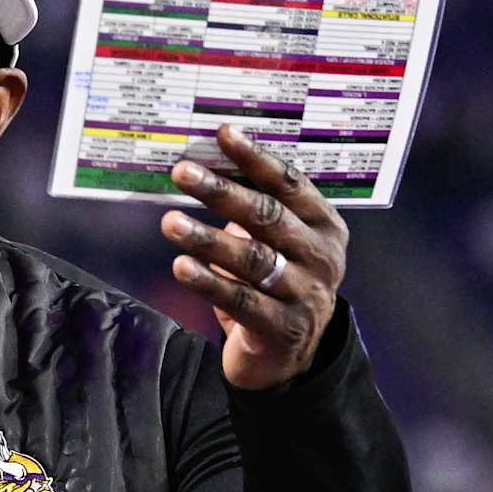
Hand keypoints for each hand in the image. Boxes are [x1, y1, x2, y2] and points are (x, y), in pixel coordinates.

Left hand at [158, 125, 349, 389]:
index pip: (289, 183)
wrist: (291, 357)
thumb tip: (204, 164)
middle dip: (222, 192)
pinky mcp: (284, 329)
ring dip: (207, 238)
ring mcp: (306, 293)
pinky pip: (241, 301)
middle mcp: (320, 256)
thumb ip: (252, 209)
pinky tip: (180, 266)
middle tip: (182, 172)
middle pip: (268, 216)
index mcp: (323, 225)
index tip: (223, 134)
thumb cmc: (276, 284)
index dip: (255, 158)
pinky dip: (209, 282)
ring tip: (170, 222)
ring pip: (253, 259)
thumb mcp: (275, 243)